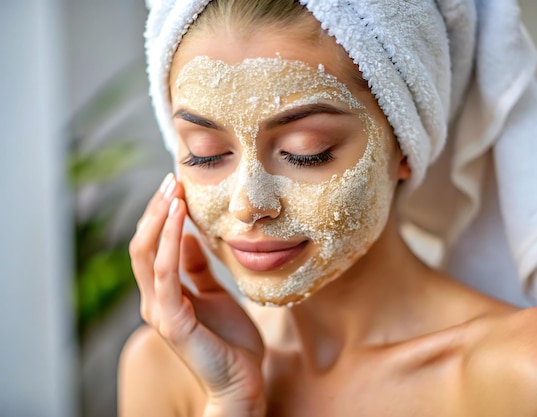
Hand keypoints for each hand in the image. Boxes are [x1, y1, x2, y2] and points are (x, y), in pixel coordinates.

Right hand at [129, 173, 265, 416]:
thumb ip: (197, 270)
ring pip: (148, 256)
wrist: (243, 381)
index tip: (178, 186)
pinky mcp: (173, 322)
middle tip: (173, 180)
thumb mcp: (215, 294)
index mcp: (164, 294)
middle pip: (143, 246)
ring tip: (174, 191)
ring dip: (160, 219)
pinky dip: (171, 244)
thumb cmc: (231, 341)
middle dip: (157, 210)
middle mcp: (155, 301)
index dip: (161, 216)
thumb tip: (190, 238)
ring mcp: (160, 312)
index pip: (152, 246)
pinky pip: (167, 276)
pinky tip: (183, 220)